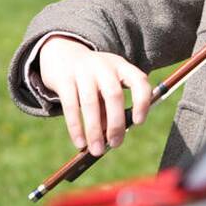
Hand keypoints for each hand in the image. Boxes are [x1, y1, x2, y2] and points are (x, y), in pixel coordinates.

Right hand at [38, 36, 151, 155]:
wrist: (63, 55)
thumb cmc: (93, 78)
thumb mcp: (106, 85)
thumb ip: (110, 107)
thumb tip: (110, 136)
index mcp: (122, 67)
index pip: (139, 81)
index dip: (142, 101)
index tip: (139, 122)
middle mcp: (104, 66)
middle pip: (114, 94)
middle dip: (116, 123)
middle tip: (116, 144)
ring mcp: (83, 71)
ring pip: (90, 103)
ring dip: (94, 130)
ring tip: (97, 150)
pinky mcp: (64, 79)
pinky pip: (70, 106)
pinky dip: (76, 127)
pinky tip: (80, 143)